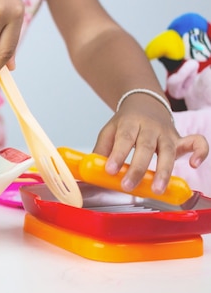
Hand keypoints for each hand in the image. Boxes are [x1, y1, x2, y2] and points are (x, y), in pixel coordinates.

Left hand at [93, 95, 208, 194]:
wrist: (145, 104)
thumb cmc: (126, 123)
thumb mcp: (109, 131)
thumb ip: (103, 149)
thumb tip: (93, 169)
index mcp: (130, 123)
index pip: (124, 139)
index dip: (118, 155)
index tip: (110, 170)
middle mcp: (150, 127)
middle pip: (146, 146)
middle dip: (138, 168)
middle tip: (128, 185)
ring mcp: (167, 133)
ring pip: (169, 150)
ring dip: (164, 171)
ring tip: (157, 189)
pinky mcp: (180, 139)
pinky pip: (197, 143)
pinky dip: (200, 152)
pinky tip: (192, 164)